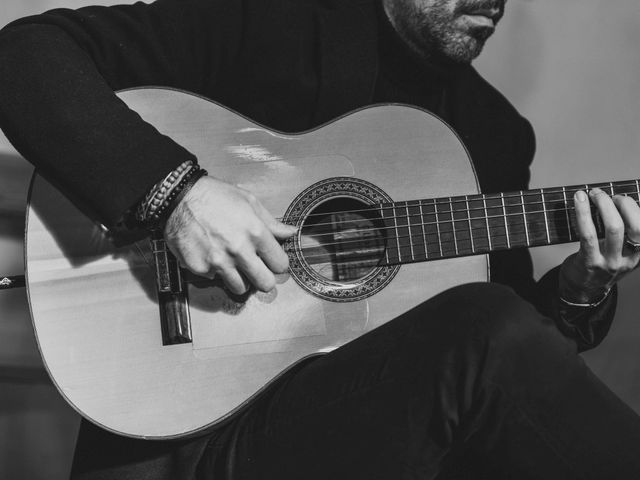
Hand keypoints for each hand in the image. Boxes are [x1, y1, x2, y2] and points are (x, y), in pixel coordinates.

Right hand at [163, 176, 296, 293]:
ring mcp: (218, 262)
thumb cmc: (215, 195)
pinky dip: (215, 271)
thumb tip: (291, 232)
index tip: (272, 260)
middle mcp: (239, 251)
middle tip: (258, 270)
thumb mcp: (249, 201)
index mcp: (256, 233)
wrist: (178, 198)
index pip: (281, 264)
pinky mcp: (200, 268)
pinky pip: (214, 278)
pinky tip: (212, 255)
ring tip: (234, 265)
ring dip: (240, 279)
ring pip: (240, 288)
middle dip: (264, 278)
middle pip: (265, 283)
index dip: (278, 262)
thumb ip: (272, 222)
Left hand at [559, 188, 639, 302]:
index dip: (635, 208)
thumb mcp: (620, 252)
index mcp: (638, 253)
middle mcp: (628, 259)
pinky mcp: (589, 263)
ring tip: (593, 194)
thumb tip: (618, 200)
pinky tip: (578, 200)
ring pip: (614, 228)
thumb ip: (624, 232)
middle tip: (605, 195)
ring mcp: (609, 262)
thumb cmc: (599, 263)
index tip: (621, 197)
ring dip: (603, 205)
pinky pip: (588, 234)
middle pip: (635, 227)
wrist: (581, 290)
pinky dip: (583, 213)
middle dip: (623, 204)